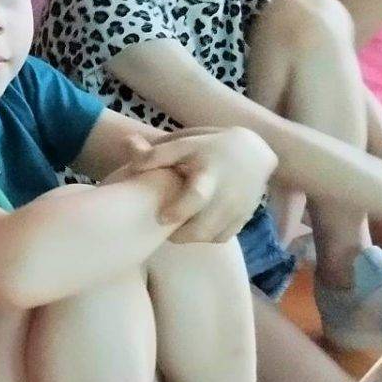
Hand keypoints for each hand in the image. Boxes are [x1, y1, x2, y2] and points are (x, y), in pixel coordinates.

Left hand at [108, 128, 275, 242]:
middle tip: (163, 224)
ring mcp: (238, 209)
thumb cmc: (208, 147)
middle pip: (203, 228)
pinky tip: (194, 225)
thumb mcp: (185, 143)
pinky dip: (205, 236)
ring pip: (209, 236)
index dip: (178, 210)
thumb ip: (155, 152)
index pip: (197, 196)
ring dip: (189, 236)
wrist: (254, 152)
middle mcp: (227, 194)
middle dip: (179, 234)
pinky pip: (220, 237)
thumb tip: (126, 145)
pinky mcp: (243, 218)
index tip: (161, 217)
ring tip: (176, 224)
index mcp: (209, 173)